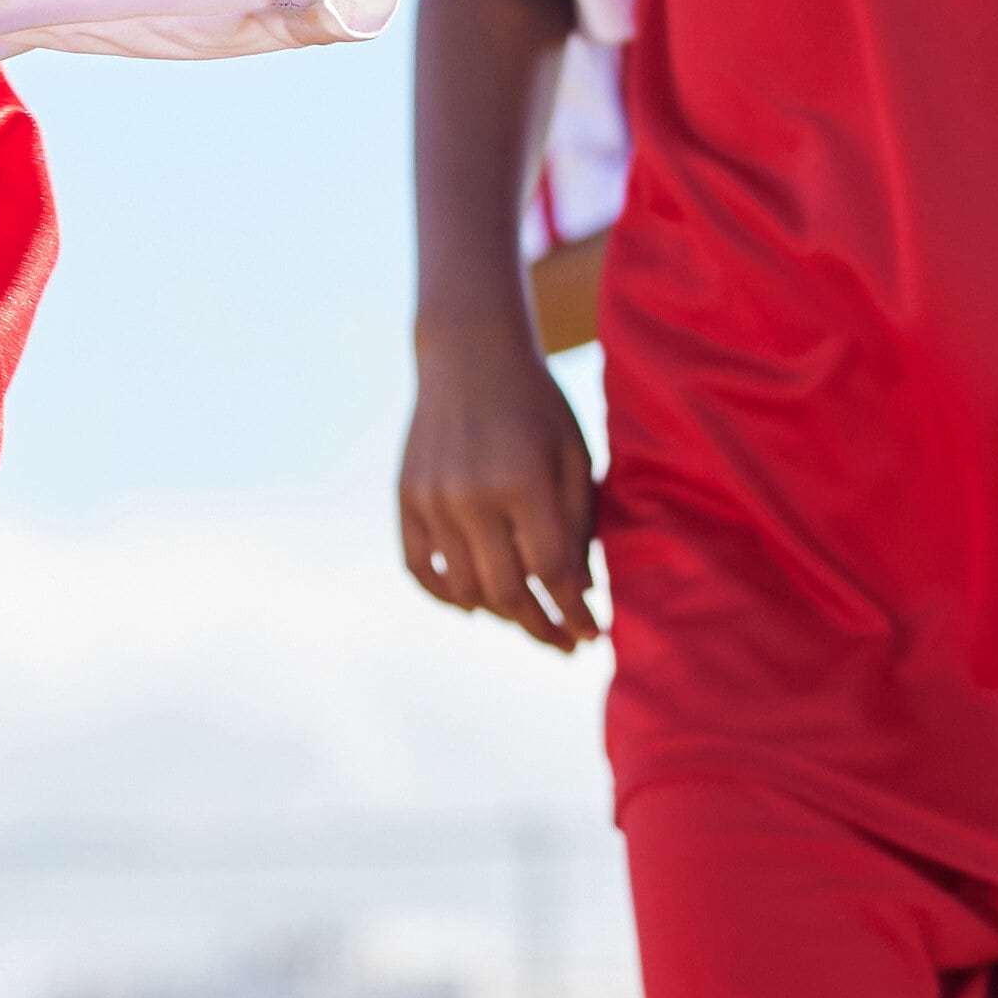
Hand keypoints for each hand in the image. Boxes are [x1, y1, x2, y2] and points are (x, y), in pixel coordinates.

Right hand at [398, 319, 604, 650]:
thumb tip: (581, 595)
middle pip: (508, 592)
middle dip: (542, 628)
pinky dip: (446, 596)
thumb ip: (580, 524)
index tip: (592, 636)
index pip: (553, 573)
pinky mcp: (406, 498)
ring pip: (464, 590)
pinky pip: (420, 569)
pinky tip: (475, 603)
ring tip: (526, 616)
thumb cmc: (537, 405)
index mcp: (523, 481)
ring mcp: (432, 499)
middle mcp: (471, 495)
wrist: (470, 352)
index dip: (574, 613)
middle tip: (563, 644)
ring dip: (499, 614)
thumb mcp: (574, 454)